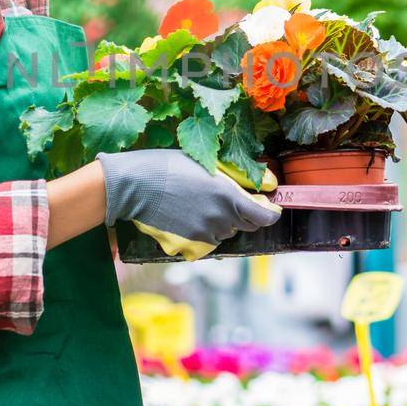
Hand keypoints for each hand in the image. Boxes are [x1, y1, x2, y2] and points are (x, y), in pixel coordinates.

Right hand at [96, 149, 282, 243]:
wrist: (136, 186)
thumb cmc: (168, 166)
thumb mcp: (204, 164)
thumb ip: (231, 178)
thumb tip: (256, 184)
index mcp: (228, 195)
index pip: (264, 217)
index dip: (270, 214)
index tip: (269, 209)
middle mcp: (221, 217)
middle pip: (246, 226)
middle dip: (243, 215)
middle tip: (227, 201)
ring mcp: (206, 232)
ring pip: (226, 233)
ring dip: (222, 223)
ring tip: (201, 205)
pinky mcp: (191, 242)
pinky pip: (209, 240)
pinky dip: (206, 232)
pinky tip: (190, 216)